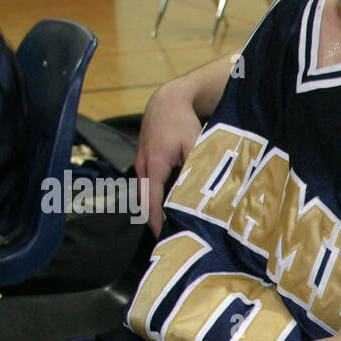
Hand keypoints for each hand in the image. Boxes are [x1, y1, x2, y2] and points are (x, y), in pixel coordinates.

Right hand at [135, 80, 202, 235]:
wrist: (167, 101)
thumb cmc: (183, 122)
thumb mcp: (194, 145)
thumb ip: (195, 169)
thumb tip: (200, 194)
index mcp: (154, 165)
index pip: (153, 201)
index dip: (156, 221)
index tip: (161, 238)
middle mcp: (143, 166)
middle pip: (145, 201)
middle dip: (153, 221)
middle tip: (166, 240)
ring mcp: (141, 163)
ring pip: (145, 193)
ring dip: (154, 210)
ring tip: (167, 228)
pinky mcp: (144, 161)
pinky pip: (148, 185)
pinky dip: (154, 197)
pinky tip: (167, 207)